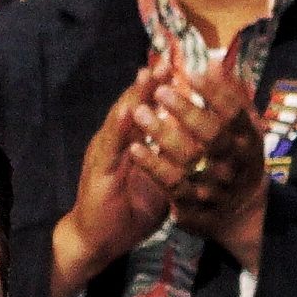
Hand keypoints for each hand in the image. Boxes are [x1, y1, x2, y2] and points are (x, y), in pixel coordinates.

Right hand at [51, 63, 173, 296]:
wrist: (98, 239)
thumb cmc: (130, 209)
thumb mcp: (159, 178)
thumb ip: (172, 157)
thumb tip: (199, 141)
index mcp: (131, 143)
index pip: (148, 109)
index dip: (162, 89)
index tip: (181, 66)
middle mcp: (116, 142)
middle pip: (134, 105)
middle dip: (150, 82)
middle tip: (167, 58)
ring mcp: (105, 154)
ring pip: (121, 119)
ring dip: (134, 95)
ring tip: (148, 73)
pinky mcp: (99, 171)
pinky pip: (111, 147)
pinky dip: (120, 127)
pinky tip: (128, 111)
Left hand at [131, 59, 268, 272]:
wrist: (238, 213)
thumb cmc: (236, 159)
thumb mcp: (244, 130)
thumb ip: (232, 98)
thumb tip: (213, 62)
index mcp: (248, 140)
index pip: (235, 112)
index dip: (215, 92)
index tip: (191, 72)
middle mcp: (235, 163)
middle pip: (213, 134)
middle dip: (186, 110)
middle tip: (161, 91)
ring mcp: (215, 186)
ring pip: (189, 160)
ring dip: (163, 134)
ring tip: (140, 112)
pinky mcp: (194, 204)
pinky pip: (171, 184)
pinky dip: (152, 165)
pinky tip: (135, 148)